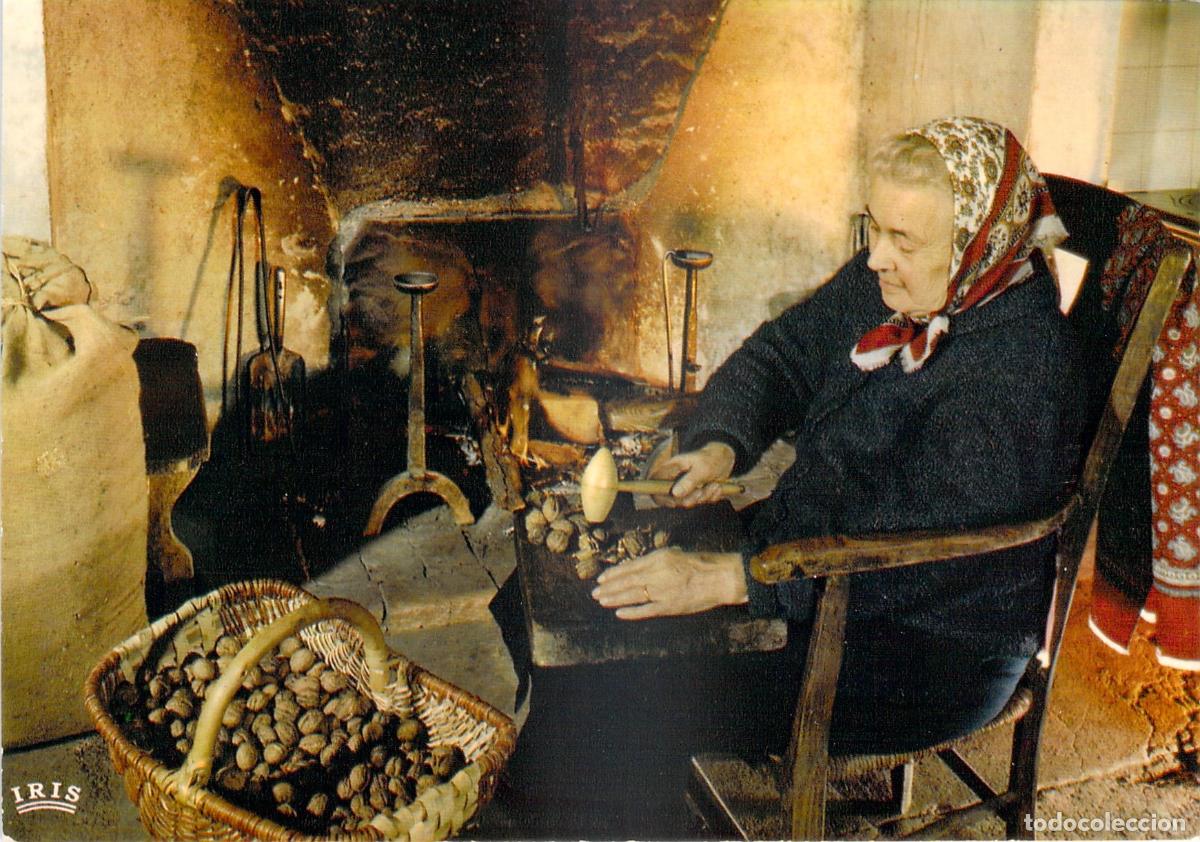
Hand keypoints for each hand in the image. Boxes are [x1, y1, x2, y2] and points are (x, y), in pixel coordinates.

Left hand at [590, 547, 747, 619]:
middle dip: (609, 587)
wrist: (719, 578)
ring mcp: (662, 591)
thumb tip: (640, 565)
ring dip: (615, 598)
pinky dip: (631, 612)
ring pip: (632, 595)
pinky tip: (619, 613)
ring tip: (602, 600)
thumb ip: (657, 559)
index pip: (630, 567)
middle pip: (627, 582)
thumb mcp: (675, 553)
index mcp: (658, 559)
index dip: (614, 573)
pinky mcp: (669, 606)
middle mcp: (657, 574)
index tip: (602, 578)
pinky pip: (646, 610)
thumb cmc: (701, 563)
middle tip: (595, 592)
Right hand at [649, 441, 735, 507]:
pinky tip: (717, 487)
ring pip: (688, 502)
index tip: (674, 502)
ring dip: (704, 497)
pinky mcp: (696, 492)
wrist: (725, 458)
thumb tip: (675, 494)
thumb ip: (689, 481)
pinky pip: (700, 502)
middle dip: (690, 499)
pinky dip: (710, 497)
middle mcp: (675, 479)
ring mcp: (685, 487)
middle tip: (703, 491)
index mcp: (671, 468)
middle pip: (673, 499)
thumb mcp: (702, 469)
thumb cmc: (711, 458)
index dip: (660, 497)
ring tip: (715, 485)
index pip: (655, 484)